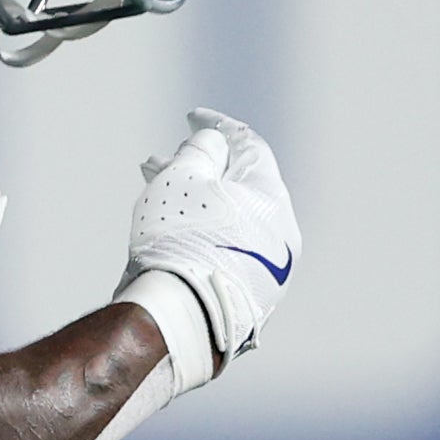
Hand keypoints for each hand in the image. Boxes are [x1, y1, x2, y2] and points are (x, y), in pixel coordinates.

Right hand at [119, 107, 294, 386]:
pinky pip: (227, 251)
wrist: (182, 321)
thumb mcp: (181, 181)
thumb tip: (212, 145)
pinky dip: (204, 234)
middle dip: (198, 169)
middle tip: (161, 161)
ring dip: (196, 204)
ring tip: (159, 201)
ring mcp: (270, 270)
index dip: (218, 126)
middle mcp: (280, 232)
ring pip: (231, 221)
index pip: (248, 146)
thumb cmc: (179, 242)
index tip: (194, 117)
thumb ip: (199, 153)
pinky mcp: (251, 299)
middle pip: (238, 186)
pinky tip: (176, 238)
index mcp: (271, 198)